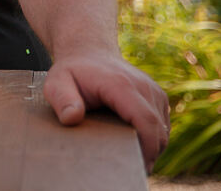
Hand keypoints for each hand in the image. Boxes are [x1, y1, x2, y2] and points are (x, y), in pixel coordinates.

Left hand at [43, 51, 169, 172]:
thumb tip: (71, 118)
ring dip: (151, 147)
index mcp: (121, 85)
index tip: (136, 166)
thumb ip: (62, 99)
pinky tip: (133, 144)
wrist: (89, 51)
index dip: (145, 148)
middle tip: (127, 169)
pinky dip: (153, 138)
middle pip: (158, 131)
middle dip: (148, 154)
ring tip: (128, 158)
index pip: (145, 121)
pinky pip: (162, 125)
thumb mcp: (57, 82)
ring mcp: (154, 91)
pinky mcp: (158, 97)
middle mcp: (144, 87)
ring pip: (163, 130)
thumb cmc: (72, 71)